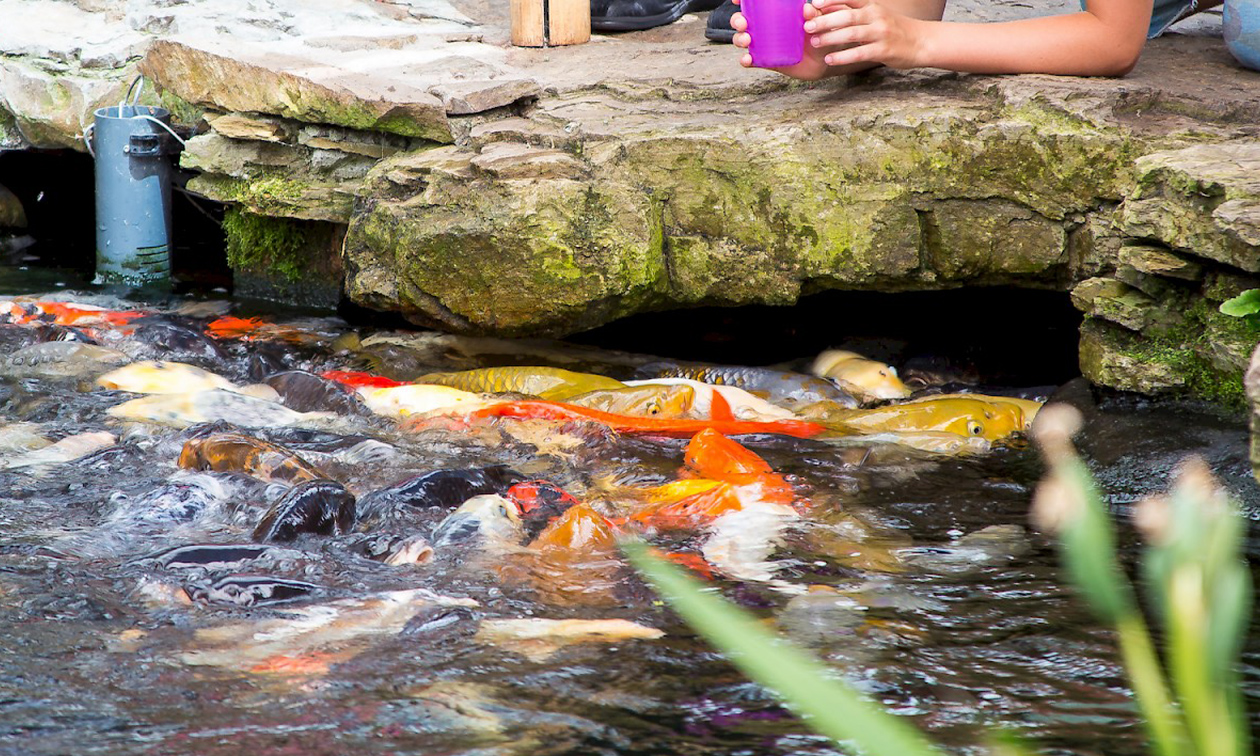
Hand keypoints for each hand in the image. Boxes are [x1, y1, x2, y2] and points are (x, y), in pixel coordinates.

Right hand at [730, 0, 834, 79]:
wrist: (823, 59)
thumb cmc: (819, 33)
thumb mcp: (818, 20)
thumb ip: (814, 13)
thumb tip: (806, 9)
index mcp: (773, 13)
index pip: (753, 4)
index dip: (742, 1)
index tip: (737, 0)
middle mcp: (764, 28)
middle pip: (742, 21)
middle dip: (737, 20)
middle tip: (743, 23)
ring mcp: (763, 45)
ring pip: (742, 40)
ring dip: (739, 39)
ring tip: (746, 41)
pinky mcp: (765, 61)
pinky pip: (751, 61)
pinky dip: (746, 61)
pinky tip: (747, 60)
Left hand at [802, 0, 926, 68]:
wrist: (921, 41)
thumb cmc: (892, 28)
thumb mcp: (874, 15)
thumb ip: (852, 12)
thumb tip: (825, 9)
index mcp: (872, 6)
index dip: (831, 0)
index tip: (814, 3)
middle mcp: (876, 16)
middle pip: (847, 16)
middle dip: (825, 21)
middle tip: (808, 26)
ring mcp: (880, 33)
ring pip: (851, 33)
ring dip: (831, 38)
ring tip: (815, 43)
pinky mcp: (883, 50)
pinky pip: (859, 53)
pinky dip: (842, 56)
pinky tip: (829, 59)